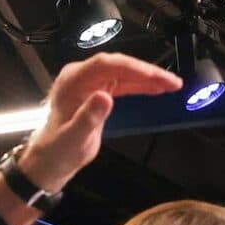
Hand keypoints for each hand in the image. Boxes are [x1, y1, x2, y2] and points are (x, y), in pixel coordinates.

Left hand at [16, 54, 183, 192]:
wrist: (51, 159)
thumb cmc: (59, 151)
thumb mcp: (73, 138)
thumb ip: (88, 117)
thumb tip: (106, 96)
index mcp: (72, 81)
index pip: (105, 65)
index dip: (131, 67)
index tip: (153, 75)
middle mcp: (81, 76)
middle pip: (118, 66)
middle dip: (146, 72)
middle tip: (173, 82)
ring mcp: (90, 83)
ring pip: (124, 74)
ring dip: (148, 78)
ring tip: (173, 85)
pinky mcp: (98, 91)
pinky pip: (123, 84)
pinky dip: (141, 86)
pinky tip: (157, 89)